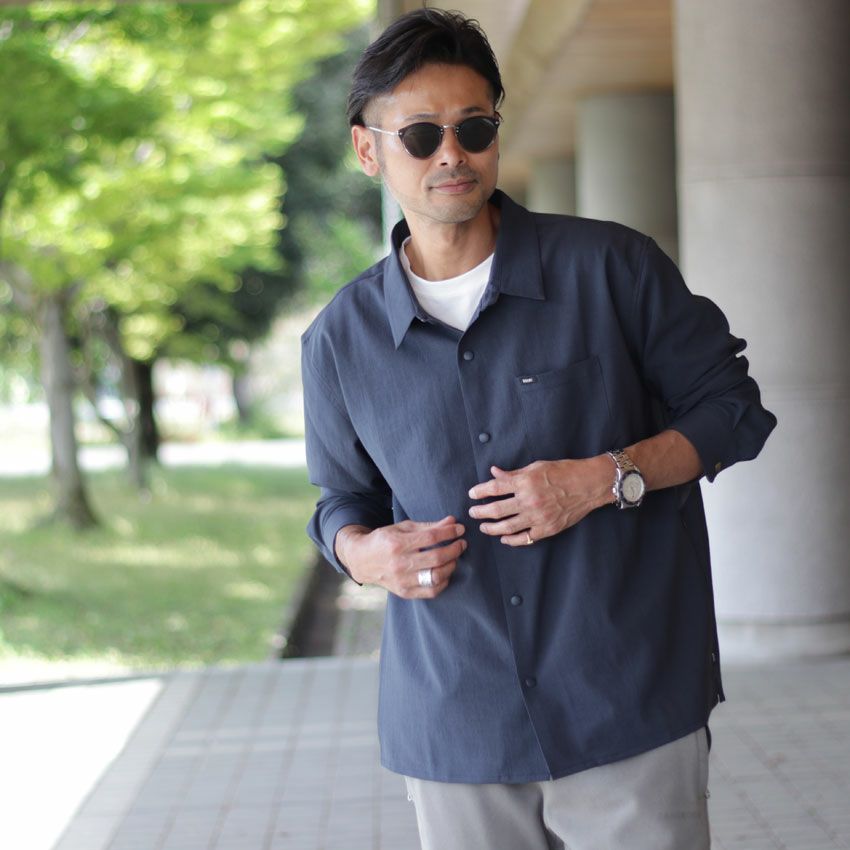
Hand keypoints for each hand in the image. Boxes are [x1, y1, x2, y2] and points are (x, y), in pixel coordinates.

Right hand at [334, 515, 465, 598]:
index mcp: (397, 543)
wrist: (362, 560)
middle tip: (462, 543)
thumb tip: (452, 522)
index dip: (449, 532)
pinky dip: (443, 581)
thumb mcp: (403, 528)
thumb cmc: (384, 540)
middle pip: (436, 557)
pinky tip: (444, 572)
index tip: (460, 529)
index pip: (431, 537)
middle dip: (455, 549)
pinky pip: (432, 591)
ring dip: (451, 565)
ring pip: (436, 576)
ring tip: (454, 557)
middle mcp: (399, 564)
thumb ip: (428, 526)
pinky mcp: (405, 592)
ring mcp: (402, 581)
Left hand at [468, 457, 612, 545]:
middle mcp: (529, 501)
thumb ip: (514, 473)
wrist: (589, 485)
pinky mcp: (547, 529)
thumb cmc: (564, 471)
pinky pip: (524, 538)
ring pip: (506, 527)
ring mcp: (537, 517)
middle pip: (496, 510)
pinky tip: (504, 538)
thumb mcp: (537, 467)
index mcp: (525, 482)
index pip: (494, 488)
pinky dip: (511, 540)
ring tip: (483, 527)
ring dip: (491, 528)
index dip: (479, 491)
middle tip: (473, 512)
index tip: (472, 494)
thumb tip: (494, 473)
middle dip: (480, 512)